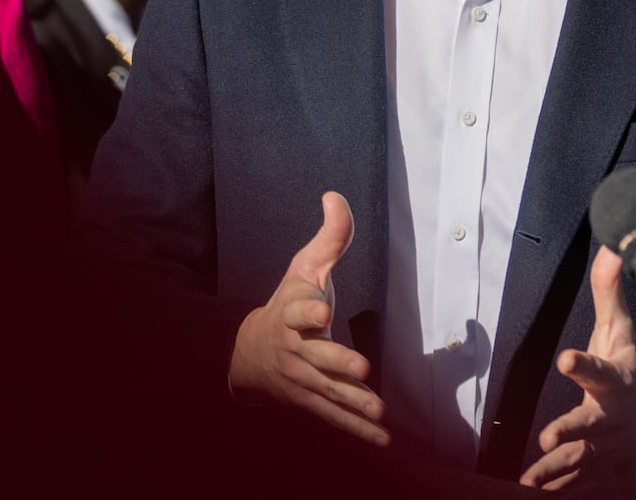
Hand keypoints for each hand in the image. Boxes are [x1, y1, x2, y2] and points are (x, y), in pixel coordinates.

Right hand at [228, 191, 389, 446]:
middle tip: (360, 368)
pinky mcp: (312, 400)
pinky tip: (382, 439)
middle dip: (337, 362)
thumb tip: (335, 195)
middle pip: (316, 355)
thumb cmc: (287, 302)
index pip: (299, 309)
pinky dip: (357, 430)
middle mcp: (296, 348)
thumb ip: (328, 237)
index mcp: (293, 311)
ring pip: (329, 391)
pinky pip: (335, 416)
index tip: (323, 311)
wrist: (252, 353)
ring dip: (353, 403)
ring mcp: (303, 378)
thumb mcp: (303, 267)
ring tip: (378, 412)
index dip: (309, 310)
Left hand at [520, 246, 635, 489]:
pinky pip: (580, 481)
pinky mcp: (600, 465)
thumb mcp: (618, 330)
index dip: (585, 364)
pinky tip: (535, 492)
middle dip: (572, 432)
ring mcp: (608, 445)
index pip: (602, 370)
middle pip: (594, 424)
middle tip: (549, 439)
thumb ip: (609, 293)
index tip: (566, 358)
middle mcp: (614, 416)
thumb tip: (609, 249)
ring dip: (558, 470)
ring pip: (584, 460)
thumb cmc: (628, 368)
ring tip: (530, 479)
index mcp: (617, 380)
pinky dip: (561, 488)